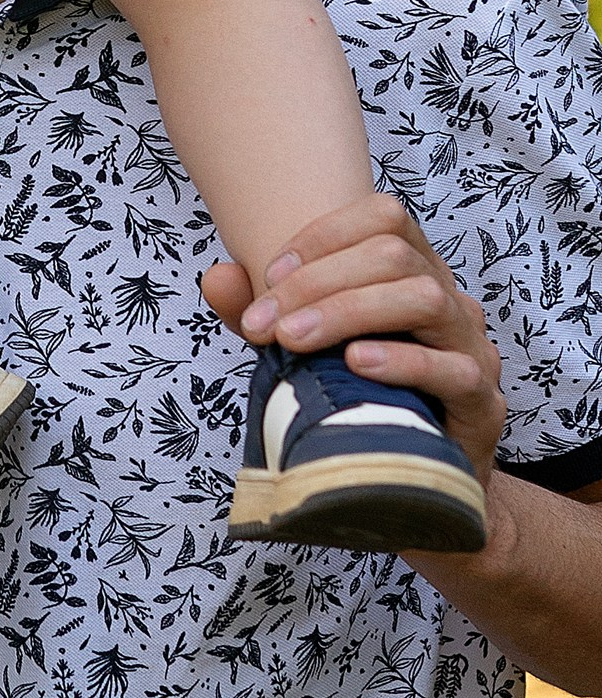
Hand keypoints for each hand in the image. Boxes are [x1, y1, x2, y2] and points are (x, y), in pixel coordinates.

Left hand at [202, 191, 505, 495]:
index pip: (384, 217)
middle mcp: (449, 300)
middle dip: (318, 282)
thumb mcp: (300, 350)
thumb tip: (216, 277)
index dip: (324, 236)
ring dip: (349, 312)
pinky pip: (452, 369)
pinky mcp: (482, 402)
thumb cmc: (357, 401)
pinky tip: (356, 364)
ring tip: (295, 340)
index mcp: (414, 273)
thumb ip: (259, 313)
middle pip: (394, 255)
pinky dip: (401, 361)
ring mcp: (471, 348)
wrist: (413, 479)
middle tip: (265, 324)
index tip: (269, 276)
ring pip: (425, 298)